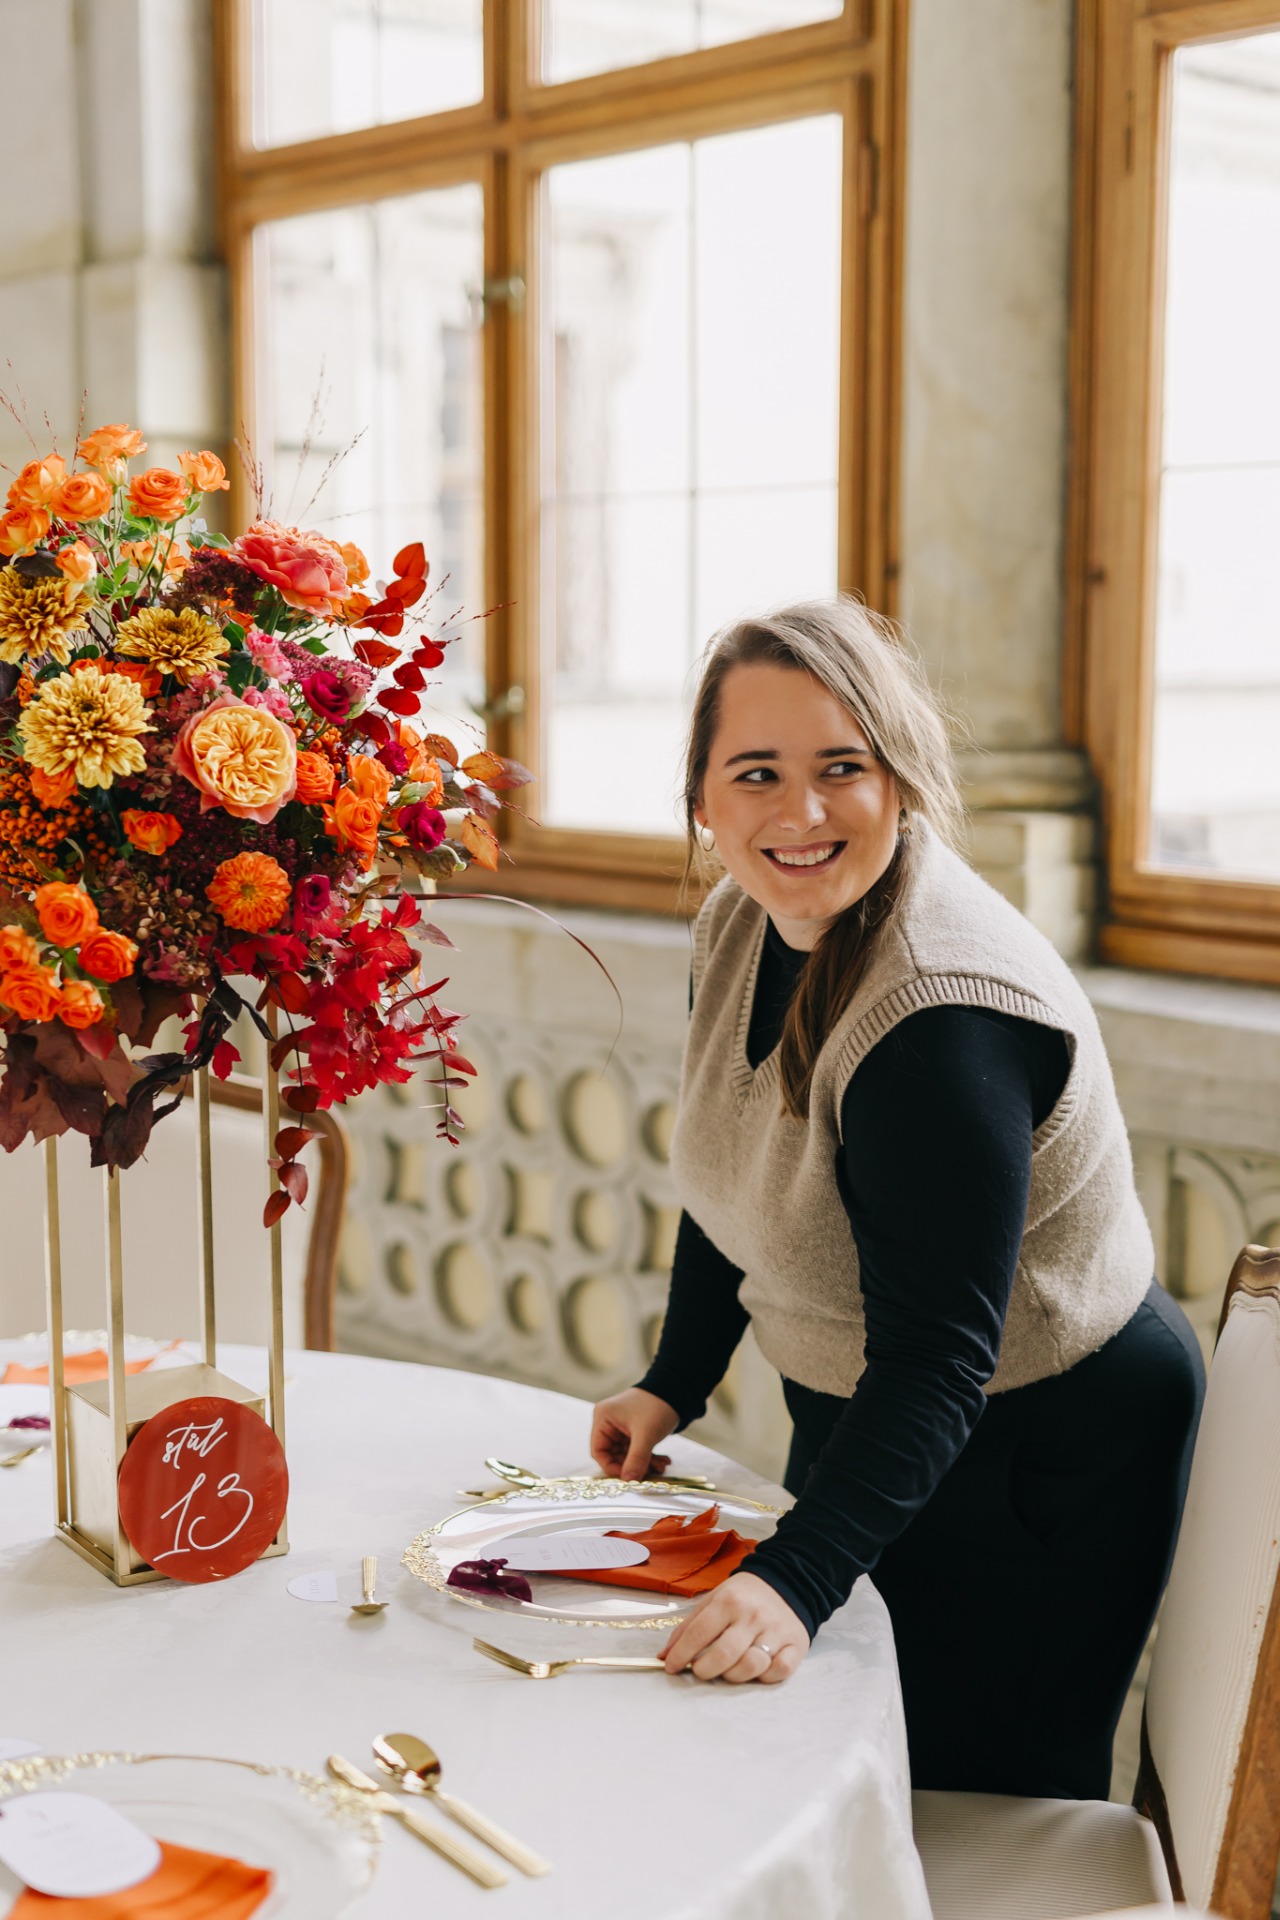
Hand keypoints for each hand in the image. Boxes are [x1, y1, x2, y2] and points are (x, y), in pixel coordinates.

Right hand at [590, 1387, 678, 1480]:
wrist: (676, 1390)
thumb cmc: (656, 1406)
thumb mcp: (646, 1434)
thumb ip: (636, 1459)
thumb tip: (629, 1481)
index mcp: (604, 1418)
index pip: (598, 1451)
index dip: (612, 1467)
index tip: (628, 1477)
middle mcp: (609, 1423)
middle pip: (613, 1455)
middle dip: (632, 1466)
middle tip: (649, 1472)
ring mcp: (621, 1427)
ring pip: (627, 1455)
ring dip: (643, 1464)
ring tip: (660, 1466)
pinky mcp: (634, 1431)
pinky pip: (636, 1450)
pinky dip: (648, 1458)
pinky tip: (663, 1461)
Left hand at [659, 1572, 808, 1683]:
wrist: (787, 1582)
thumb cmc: (744, 1596)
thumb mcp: (713, 1600)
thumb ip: (688, 1627)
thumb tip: (665, 1656)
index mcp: (729, 1601)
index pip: (698, 1634)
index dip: (681, 1655)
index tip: (671, 1668)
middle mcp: (752, 1616)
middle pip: (724, 1655)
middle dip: (705, 1670)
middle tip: (700, 1671)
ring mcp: (776, 1631)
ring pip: (751, 1666)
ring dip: (733, 1676)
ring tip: (727, 1670)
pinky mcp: (795, 1645)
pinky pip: (778, 1671)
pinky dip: (764, 1677)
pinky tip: (756, 1670)